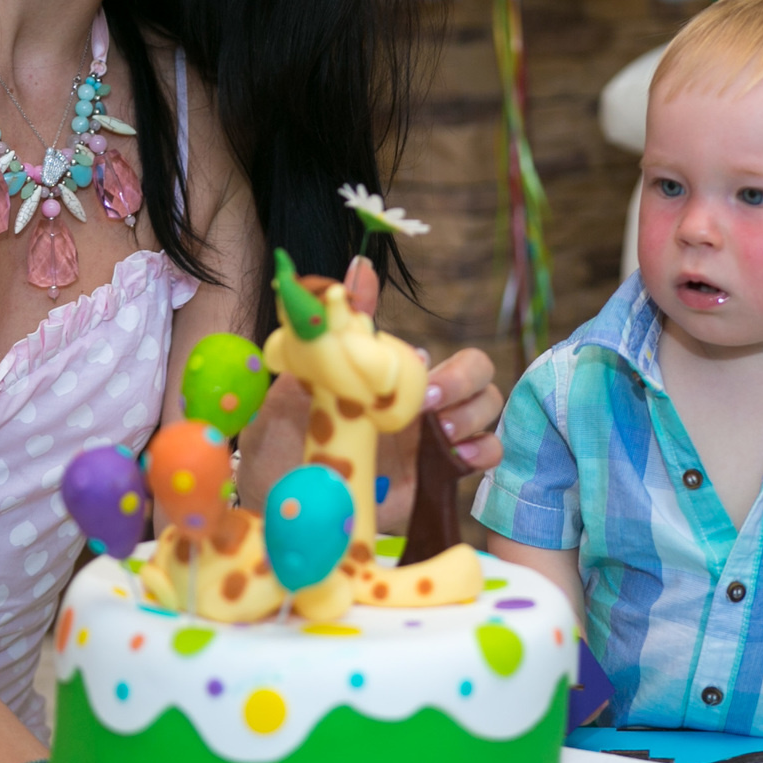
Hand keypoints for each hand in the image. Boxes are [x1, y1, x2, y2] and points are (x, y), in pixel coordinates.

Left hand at [234, 258, 506, 510]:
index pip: (449, 357)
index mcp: (397, 380)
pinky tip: (458, 460)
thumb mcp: (304, 380)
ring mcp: (435, 441)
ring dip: (475, 418)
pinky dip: (483, 452)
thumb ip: (337, 329)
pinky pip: (486, 454)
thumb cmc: (284, 434)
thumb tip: (358, 268)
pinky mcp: (438, 477)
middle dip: (466, 385)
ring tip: (442, 436)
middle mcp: (424, 405)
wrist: (273, 494)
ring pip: (489, 412)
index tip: (422, 374)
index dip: (451, 368)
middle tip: (431, 408)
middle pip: (480, 377)